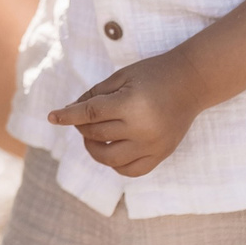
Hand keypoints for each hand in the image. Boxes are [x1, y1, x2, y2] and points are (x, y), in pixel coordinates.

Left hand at [46, 55, 201, 176]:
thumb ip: (95, 94)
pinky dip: (115, 164)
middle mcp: (142, 129)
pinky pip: (131, 170)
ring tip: (93, 135)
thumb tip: (70, 112)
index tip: (52, 117)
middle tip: (81, 117)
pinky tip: (111, 149)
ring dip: (93, 148)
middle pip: (97, 134)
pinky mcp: (161, 155)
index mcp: (131, 104)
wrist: (192, 82)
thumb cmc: (153, 74)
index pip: (90, 114)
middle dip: (81, 126)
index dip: (67, 116)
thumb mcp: (121, 76)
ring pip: (109, 158)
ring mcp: (153, 145)